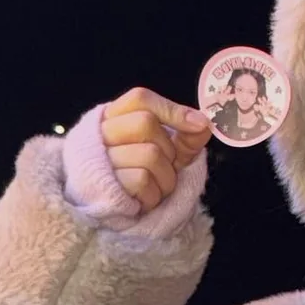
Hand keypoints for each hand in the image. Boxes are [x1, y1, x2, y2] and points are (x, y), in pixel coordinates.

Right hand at [100, 87, 211, 212]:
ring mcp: (101, 158)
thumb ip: (187, 136)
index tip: (199, 124)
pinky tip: (146, 197)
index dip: (171, 109)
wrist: (114, 205)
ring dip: (165, 176)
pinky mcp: (104, 185)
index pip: (140, 99)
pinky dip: (154, 193)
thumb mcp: (167, 150)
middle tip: (165, 165)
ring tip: (155, 185)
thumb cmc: (142, 171)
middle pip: (145, 122)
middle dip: (169, 148)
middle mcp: (102, 132)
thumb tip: (204, 124)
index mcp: (115, 116)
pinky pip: (142, 180)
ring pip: (149, 154)